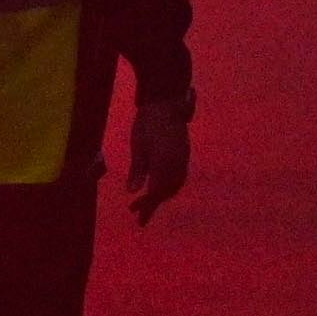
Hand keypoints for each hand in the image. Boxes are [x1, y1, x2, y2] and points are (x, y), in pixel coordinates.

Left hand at [125, 76, 194, 222]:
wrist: (166, 102)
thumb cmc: (147, 122)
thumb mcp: (138, 147)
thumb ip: (137, 171)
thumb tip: (132, 192)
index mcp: (165, 164)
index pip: (156, 191)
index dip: (146, 204)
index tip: (134, 213)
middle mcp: (178, 165)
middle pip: (167, 191)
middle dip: (153, 203)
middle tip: (137, 212)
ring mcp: (184, 159)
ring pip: (175, 185)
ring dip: (162, 195)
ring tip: (148, 203)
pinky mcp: (184, 154)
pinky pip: (179, 176)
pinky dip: (169, 185)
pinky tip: (160, 186)